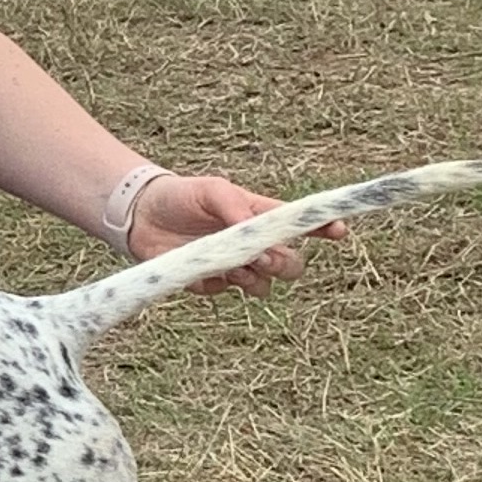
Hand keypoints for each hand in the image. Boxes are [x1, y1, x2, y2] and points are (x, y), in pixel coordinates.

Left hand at [129, 171, 346, 297]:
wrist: (142, 215)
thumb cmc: (183, 196)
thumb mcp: (211, 190)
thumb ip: (235, 205)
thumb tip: (252, 227)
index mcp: (261, 217)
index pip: (300, 226)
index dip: (324, 229)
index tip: (339, 230)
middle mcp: (255, 245)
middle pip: (291, 266)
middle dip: (283, 264)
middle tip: (262, 258)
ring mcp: (234, 266)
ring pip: (265, 286)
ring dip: (255, 279)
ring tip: (233, 266)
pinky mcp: (212, 282)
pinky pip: (223, 291)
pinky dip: (214, 281)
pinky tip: (198, 267)